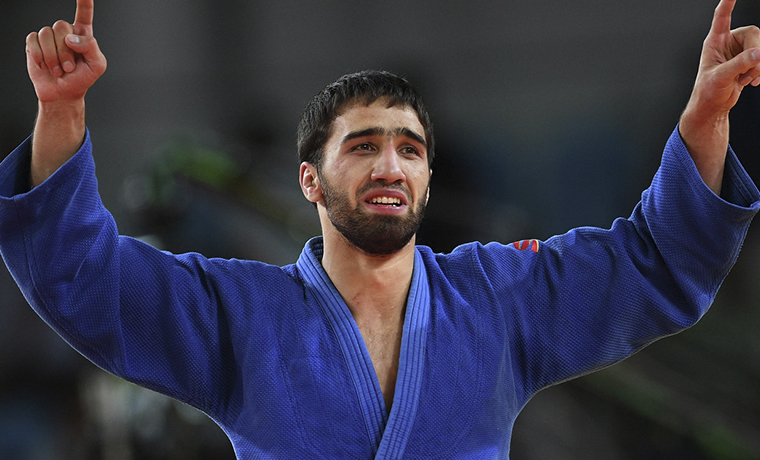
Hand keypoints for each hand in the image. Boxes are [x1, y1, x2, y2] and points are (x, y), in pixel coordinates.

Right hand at [25, 0, 106, 102]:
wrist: (63, 93)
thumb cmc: (82, 79)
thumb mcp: (97, 65)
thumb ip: (91, 47)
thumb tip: (71, 38)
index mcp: (83, 34)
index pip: (84, 13)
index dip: (84, 1)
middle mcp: (65, 32)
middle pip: (61, 26)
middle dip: (65, 51)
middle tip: (69, 68)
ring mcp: (49, 37)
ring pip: (47, 34)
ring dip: (53, 57)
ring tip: (58, 69)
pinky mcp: (35, 43)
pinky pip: (34, 40)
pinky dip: (40, 56)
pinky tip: (45, 66)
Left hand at [679, 0, 759, 193]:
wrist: (713, 107)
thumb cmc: (707, 93)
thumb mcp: (721, 78)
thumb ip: (739, 64)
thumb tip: (758, 53)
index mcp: (714, 42)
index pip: (722, 17)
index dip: (727, 3)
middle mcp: (728, 43)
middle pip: (754, 34)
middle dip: (755, 54)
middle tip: (748, 72)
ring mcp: (739, 52)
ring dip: (757, 65)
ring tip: (745, 79)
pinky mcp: (747, 61)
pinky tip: (750, 82)